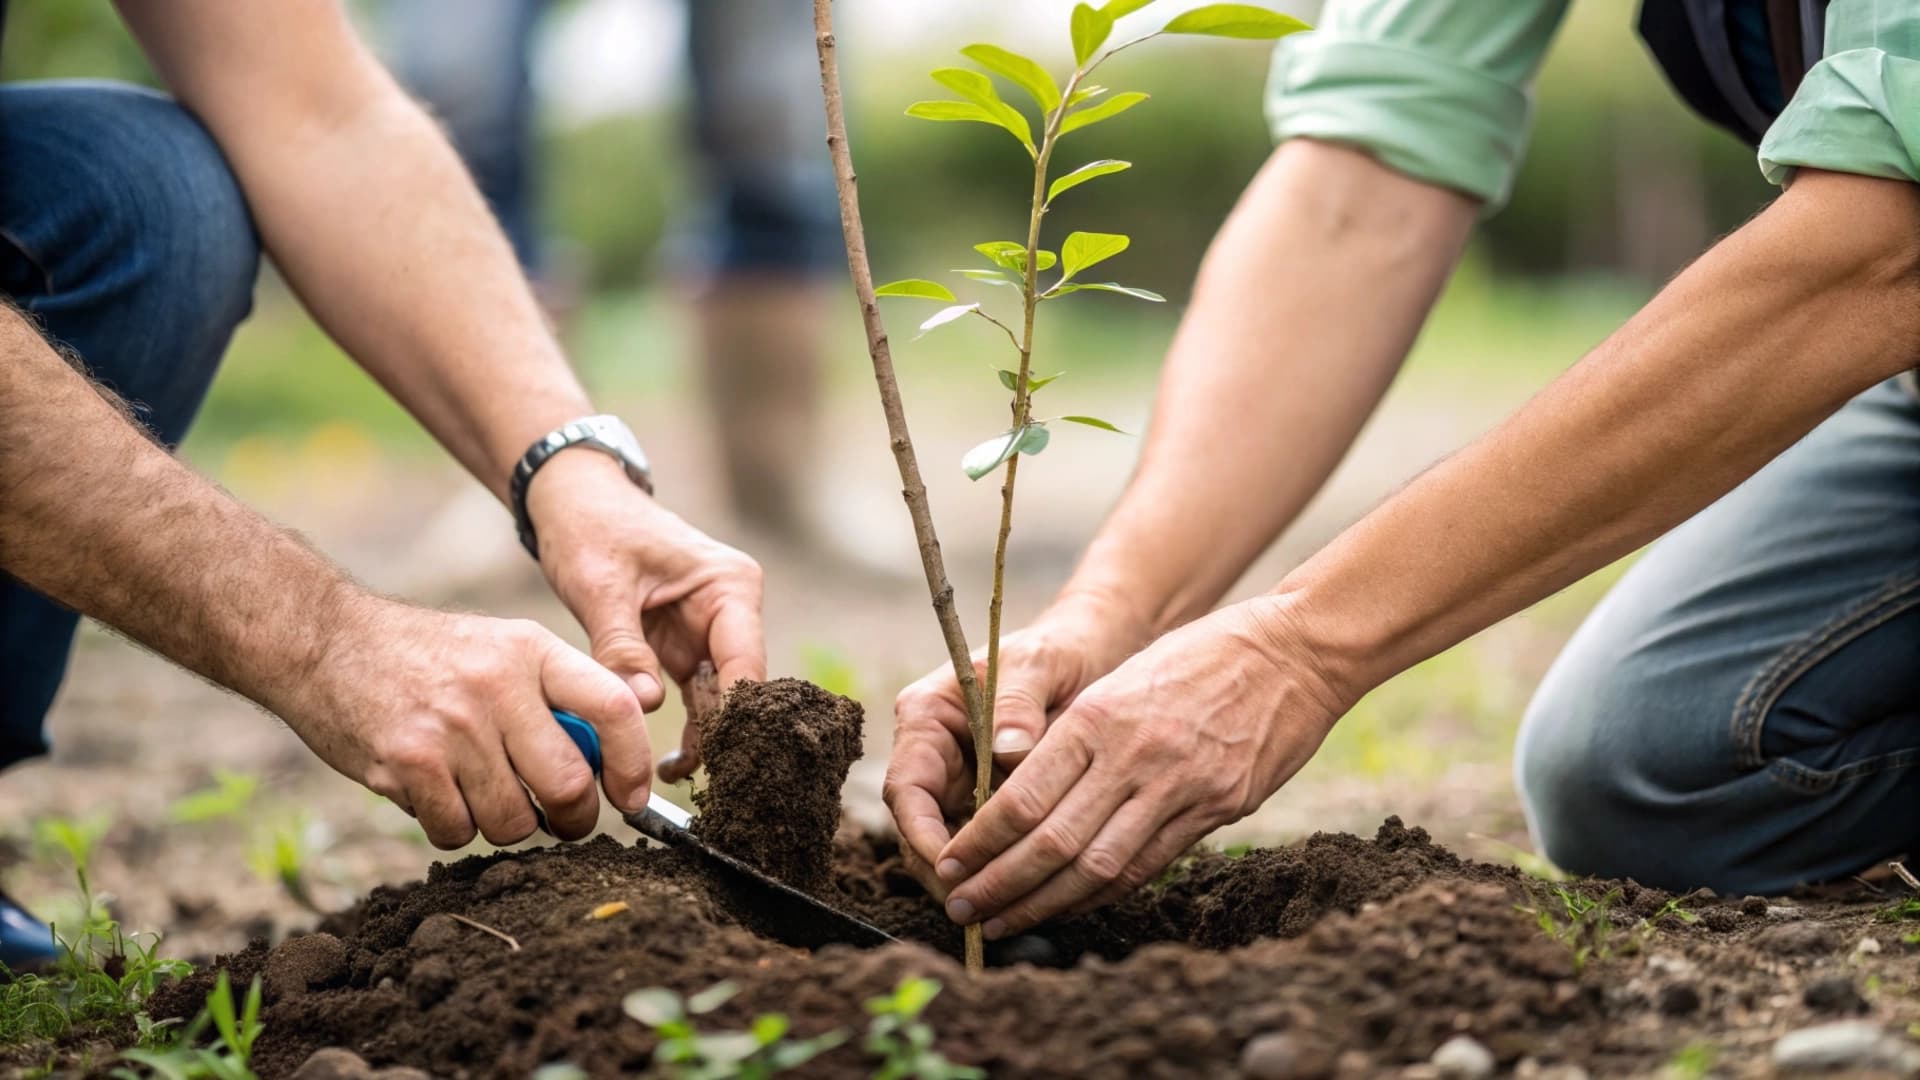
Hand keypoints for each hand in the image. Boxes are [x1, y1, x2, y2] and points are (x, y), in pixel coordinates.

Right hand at [291, 598, 647, 848]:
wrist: (327, 641)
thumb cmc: (429, 657)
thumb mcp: (503, 649)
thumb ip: (555, 698)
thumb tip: (608, 766)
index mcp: (533, 650)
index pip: (615, 709)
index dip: (634, 764)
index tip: (631, 798)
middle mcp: (498, 685)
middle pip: (568, 785)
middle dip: (572, 819)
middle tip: (560, 819)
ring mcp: (451, 726)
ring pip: (513, 821)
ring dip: (506, 825)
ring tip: (481, 792)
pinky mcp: (407, 762)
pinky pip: (456, 831)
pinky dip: (452, 827)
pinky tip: (436, 792)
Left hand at [524, 451, 765, 781]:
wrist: (574, 501)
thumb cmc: (591, 526)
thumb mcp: (600, 585)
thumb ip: (622, 645)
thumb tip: (643, 705)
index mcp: (729, 586)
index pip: (745, 662)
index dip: (735, 714)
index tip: (719, 759)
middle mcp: (731, 610)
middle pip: (737, 688)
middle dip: (720, 736)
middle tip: (696, 784)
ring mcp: (711, 631)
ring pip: (718, 700)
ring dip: (701, 739)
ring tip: (669, 780)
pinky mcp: (686, 648)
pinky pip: (693, 698)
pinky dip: (683, 728)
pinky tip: (664, 766)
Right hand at [885, 588, 1151, 896]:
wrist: (1088, 654)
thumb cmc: (1056, 652)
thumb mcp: (1038, 665)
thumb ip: (1018, 703)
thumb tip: (1007, 749)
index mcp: (926, 716)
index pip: (906, 789)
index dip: (923, 836)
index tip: (955, 871)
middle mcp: (933, 754)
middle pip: (921, 829)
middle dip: (948, 873)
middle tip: (982, 910)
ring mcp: (959, 781)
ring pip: (952, 846)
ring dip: (977, 879)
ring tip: (1008, 912)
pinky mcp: (988, 801)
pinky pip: (988, 846)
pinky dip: (1005, 869)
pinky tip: (1032, 893)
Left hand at [931, 595, 1346, 937]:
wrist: (1292, 652)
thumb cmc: (1198, 656)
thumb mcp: (1124, 678)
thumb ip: (1078, 736)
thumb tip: (1022, 793)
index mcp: (1100, 717)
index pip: (1025, 797)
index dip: (982, 841)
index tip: (951, 864)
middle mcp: (1135, 756)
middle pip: (1053, 842)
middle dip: (1001, 884)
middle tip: (963, 908)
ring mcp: (1180, 787)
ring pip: (1099, 866)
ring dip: (1046, 903)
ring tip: (1005, 922)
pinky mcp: (1218, 808)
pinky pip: (1148, 864)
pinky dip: (1103, 892)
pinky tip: (1071, 905)